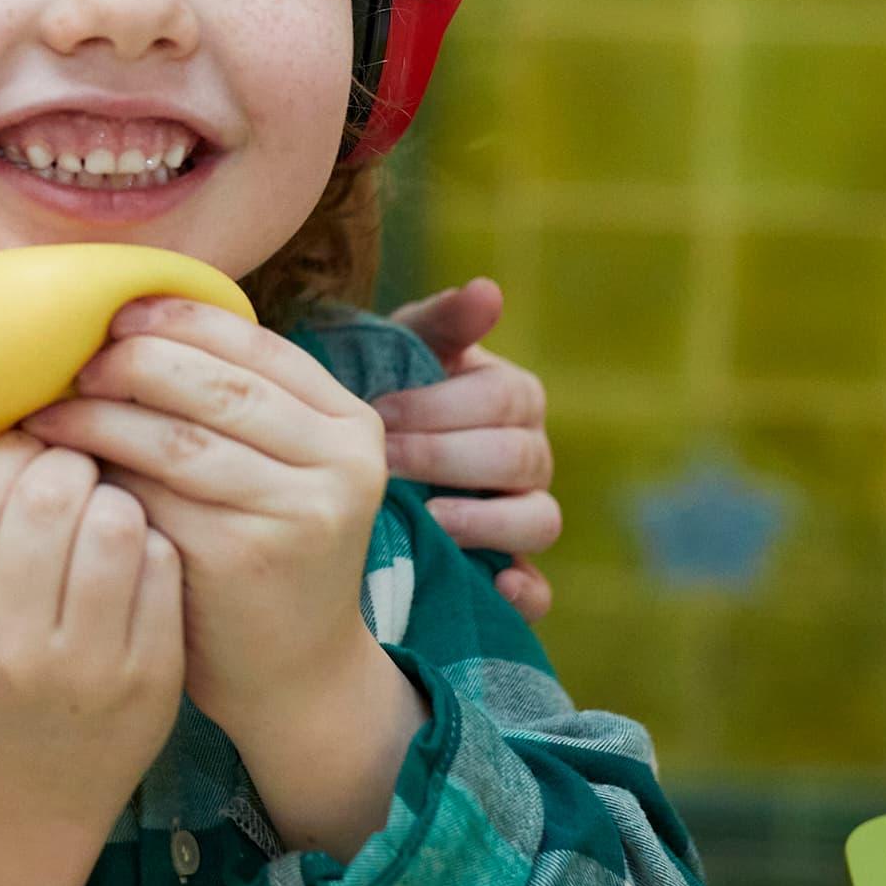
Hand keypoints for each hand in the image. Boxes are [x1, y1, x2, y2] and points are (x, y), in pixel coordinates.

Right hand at [0, 433, 183, 885]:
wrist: (14, 808)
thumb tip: (29, 426)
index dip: (18, 447)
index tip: (33, 445)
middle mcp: (10, 644)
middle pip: (53, 494)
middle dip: (72, 462)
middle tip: (78, 467)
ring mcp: (86, 667)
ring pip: (117, 522)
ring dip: (116, 497)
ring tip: (107, 510)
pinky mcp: (150, 680)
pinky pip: (162, 569)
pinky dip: (151, 545)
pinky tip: (134, 560)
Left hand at [24, 302, 419, 859]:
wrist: (295, 673)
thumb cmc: (264, 552)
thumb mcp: (279, 470)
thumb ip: (234, 405)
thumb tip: (127, 323)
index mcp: (350, 424)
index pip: (256, 345)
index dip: (179, 320)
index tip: (115, 313)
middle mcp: (340, 461)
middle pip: (217, 383)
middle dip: (134, 362)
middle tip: (73, 365)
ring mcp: (299, 510)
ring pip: (178, 437)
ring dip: (100, 417)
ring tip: (48, 413)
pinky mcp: (245, 555)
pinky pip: (155, 495)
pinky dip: (100, 474)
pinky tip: (61, 470)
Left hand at [387, 279, 559, 621]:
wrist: (345, 462)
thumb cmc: (383, 394)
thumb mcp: (402, 351)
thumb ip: (442, 321)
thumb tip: (488, 292)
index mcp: (512, 399)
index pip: (508, 398)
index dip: (444, 406)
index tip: (382, 413)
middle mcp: (529, 457)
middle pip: (522, 458)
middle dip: (450, 458)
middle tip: (387, 463)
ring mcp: (523, 516)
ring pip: (540, 521)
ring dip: (487, 521)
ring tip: (431, 519)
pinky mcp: (510, 572)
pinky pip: (539, 590)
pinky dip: (525, 593)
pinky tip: (494, 586)